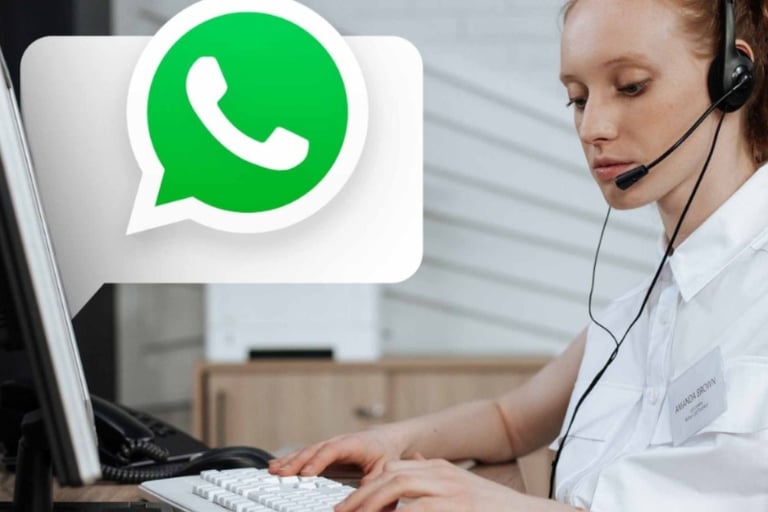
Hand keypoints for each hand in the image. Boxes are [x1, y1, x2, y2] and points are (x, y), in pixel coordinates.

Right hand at [268, 427, 406, 481]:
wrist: (383, 439)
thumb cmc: (385, 453)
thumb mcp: (385, 468)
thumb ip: (375, 484)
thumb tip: (367, 500)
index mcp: (352, 444)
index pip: (332, 450)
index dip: (318, 462)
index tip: (306, 474)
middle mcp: (337, 442)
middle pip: (313, 450)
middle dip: (296, 462)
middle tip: (280, 474)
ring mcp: (327, 445)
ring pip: (305, 451)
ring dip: (288, 461)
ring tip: (272, 471)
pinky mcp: (322, 451)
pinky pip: (303, 454)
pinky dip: (288, 460)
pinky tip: (275, 466)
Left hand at [334, 456, 532, 511]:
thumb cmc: (494, 509)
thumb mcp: (461, 486)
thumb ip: (434, 476)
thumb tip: (411, 463)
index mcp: (440, 470)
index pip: (393, 468)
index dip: (368, 485)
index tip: (349, 503)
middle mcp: (442, 475)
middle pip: (390, 474)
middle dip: (361, 494)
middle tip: (341, 511)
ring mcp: (450, 490)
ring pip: (398, 486)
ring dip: (370, 503)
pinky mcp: (457, 506)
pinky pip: (416, 510)